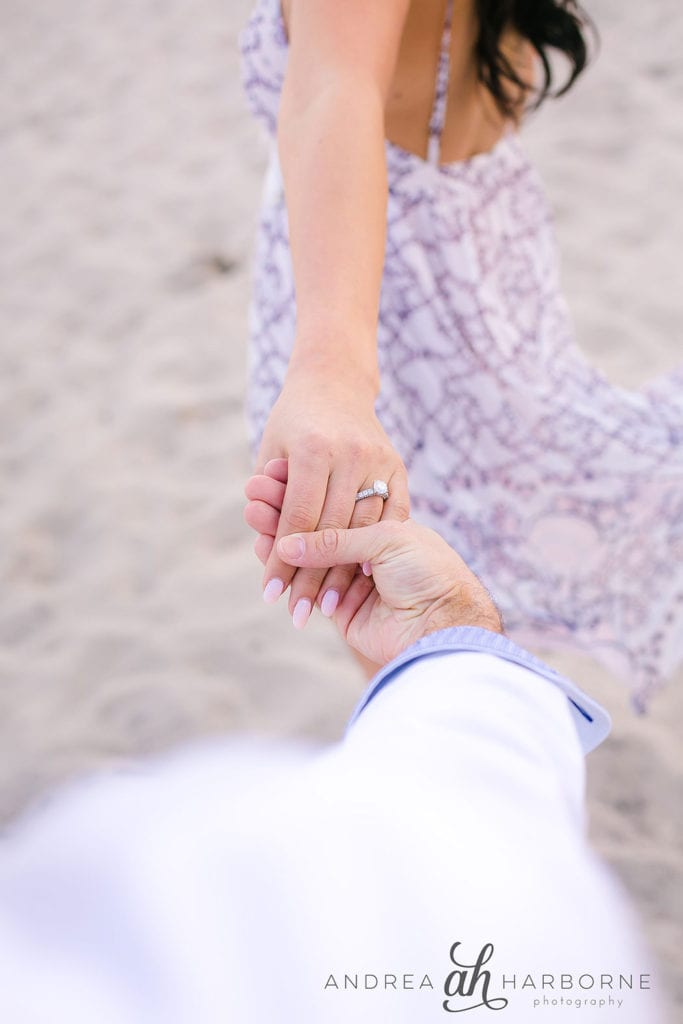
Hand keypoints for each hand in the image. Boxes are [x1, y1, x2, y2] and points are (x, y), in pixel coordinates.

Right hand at [245, 464, 502, 664]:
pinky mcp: (338, 606)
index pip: (333, 499)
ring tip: (252, 512)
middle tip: (253, 490)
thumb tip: (288, 542)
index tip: (275, 471)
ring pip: (306, 552)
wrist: (444, 625)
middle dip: (284, 508)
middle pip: (315, 523)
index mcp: (382, 523)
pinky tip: (260, 546)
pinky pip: (304, 582)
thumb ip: (337, 540)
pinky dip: (282, 566)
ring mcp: (350, 576)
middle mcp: (365, 548)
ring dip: (277, 534)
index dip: (306, 487)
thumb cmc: (427, 572)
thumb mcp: (385, 541)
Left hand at [253, 364, 409, 627]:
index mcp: (315, 450)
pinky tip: (363, 582)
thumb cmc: (290, 425)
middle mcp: (351, 454)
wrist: (333, 383)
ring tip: (330, 609)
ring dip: (346, 575)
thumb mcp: (271, 457)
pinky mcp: (398, 467)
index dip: (283, 563)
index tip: (270, 597)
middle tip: (299, 615)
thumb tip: (268, 559)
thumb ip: (272, 505)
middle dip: (314, 578)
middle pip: (332, 531)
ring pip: (364, 529)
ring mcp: (380, 460)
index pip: (298, 521)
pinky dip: (378, 550)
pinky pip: (392, 517)